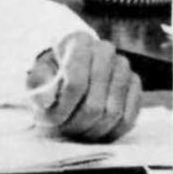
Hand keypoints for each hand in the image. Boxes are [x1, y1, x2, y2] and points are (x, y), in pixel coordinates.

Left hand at [26, 32, 141, 140]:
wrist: (70, 68)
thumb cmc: (51, 75)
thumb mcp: (37, 78)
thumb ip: (38, 89)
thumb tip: (46, 102)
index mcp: (78, 42)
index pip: (75, 84)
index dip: (63, 109)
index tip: (50, 121)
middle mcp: (104, 49)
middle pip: (94, 105)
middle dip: (77, 124)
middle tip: (64, 131)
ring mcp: (123, 66)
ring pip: (112, 114)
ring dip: (92, 131)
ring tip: (77, 131)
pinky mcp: (135, 83)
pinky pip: (128, 118)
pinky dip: (111, 132)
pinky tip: (95, 131)